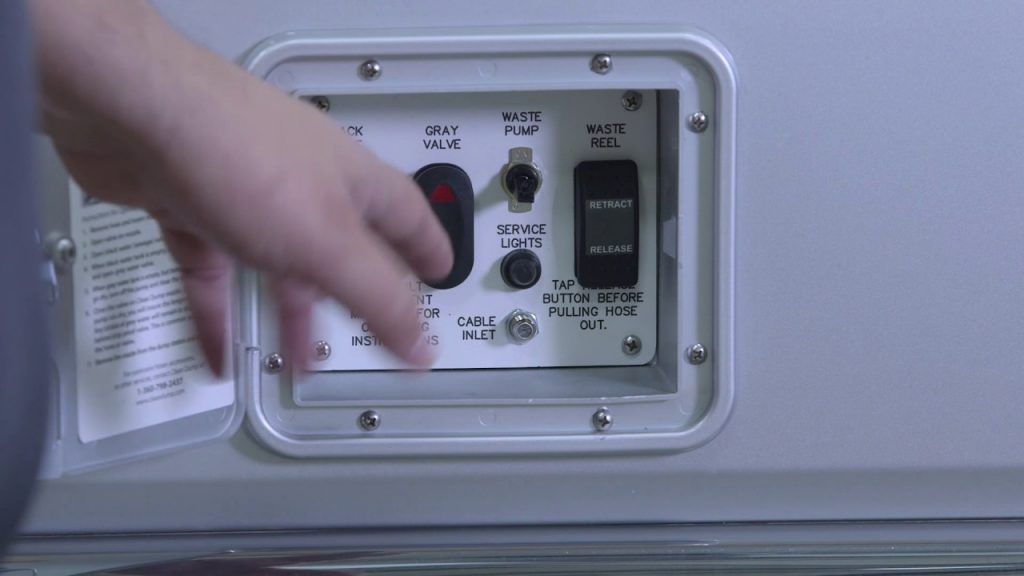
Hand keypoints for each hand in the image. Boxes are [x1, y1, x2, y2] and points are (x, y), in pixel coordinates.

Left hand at [32, 0, 452, 372]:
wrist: (134, 117)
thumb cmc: (240, 157)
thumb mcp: (328, 243)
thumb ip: (379, 297)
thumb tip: (424, 344)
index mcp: (353, 184)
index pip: (408, 219)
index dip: (429, 249)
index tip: (441, 275)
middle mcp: (305, 186)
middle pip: (343, 251)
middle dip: (356, 297)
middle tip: (372, 330)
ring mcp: (247, 197)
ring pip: (277, 267)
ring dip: (287, 316)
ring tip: (295, 361)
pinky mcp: (193, 207)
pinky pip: (215, 274)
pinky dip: (219, 314)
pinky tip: (221, 353)